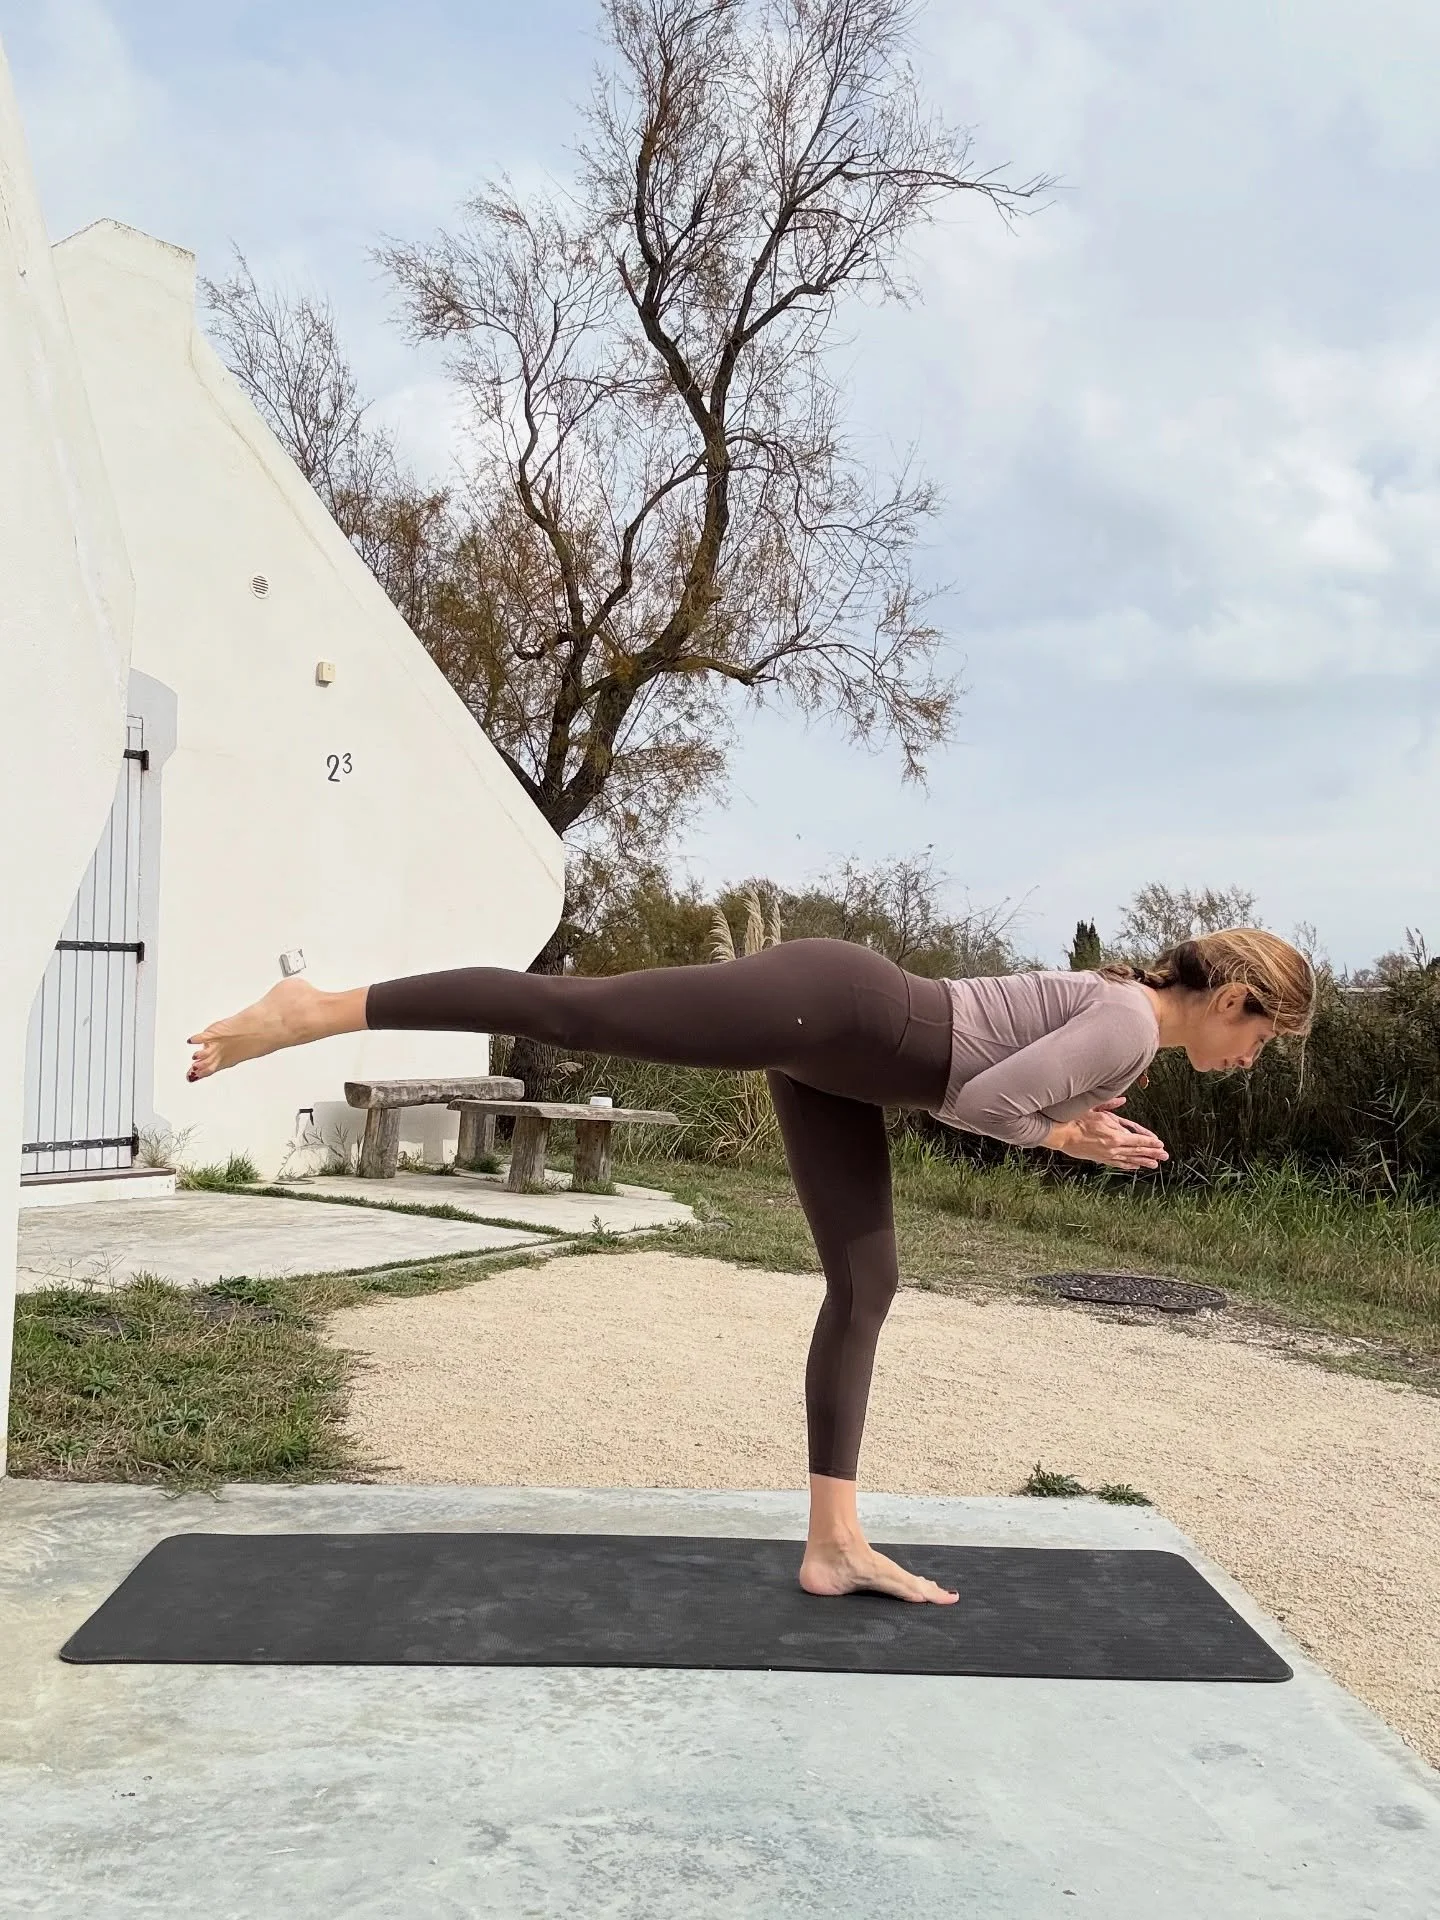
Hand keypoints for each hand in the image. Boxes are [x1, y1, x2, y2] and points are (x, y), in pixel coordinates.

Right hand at [1048, 1097, 1167, 1171]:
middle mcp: (1114, 1147)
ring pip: (1130, 1159)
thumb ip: (1110, 1105)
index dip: (1150, 1142)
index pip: (1138, 1140)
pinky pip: (1118, 1164)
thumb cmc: (1076, 1120)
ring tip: (1154, 1165)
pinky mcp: (1100, 1159)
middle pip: (1137, 1151)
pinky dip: (1128, 1165)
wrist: (1061, 1135)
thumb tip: (1122, 1099)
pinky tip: (1135, 1166)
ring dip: (1143, 1162)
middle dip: (1152, 1154)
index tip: (1160, 1144)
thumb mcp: (1095, 1108)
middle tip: (1164, 1157)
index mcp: (1114, 1135)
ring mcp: (1107, 1155)